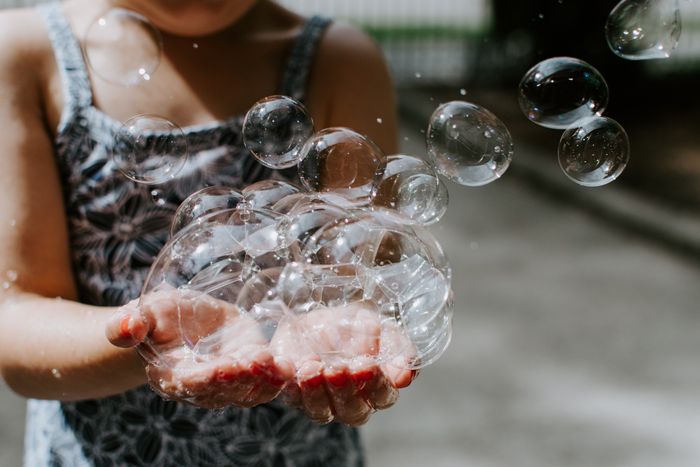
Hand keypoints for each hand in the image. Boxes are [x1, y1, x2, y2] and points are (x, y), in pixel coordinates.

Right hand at [106, 288, 292, 408]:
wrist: (181, 321)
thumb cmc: (158, 318)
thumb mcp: (144, 313)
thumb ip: (129, 324)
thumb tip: (121, 328)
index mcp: (174, 377)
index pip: (191, 383)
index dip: (206, 378)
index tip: (221, 366)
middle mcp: (204, 387)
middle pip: (224, 391)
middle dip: (241, 379)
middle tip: (255, 362)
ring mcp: (231, 382)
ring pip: (250, 391)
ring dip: (265, 380)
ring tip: (276, 363)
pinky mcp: (252, 369)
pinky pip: (269, 380)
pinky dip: (282, 375)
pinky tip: (295, 364)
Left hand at [270, 302, 417, 425]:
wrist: (316, 315)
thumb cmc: (353, 326)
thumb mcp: (379, 328)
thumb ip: (397, 349)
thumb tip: (406, 376)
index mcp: (376, 388)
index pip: (383, 396)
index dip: (377, 384)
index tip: (367, 364)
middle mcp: (349, 402)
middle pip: (353, 410)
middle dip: (345, 389)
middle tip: (339, 368)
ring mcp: (319, 401)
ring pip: (320, 410)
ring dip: (315, 391)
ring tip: (312, 368)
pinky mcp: (292, 393)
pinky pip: (287, 395)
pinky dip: (285, 380)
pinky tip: (286, 364)